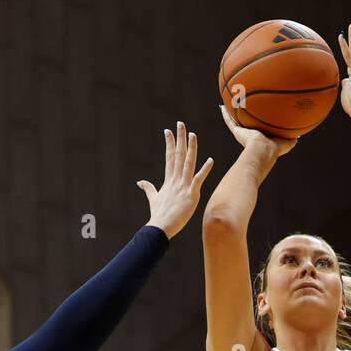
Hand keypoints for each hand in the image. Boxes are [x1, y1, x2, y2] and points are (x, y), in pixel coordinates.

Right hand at [137, 122, 213, 239]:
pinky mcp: (191, 194)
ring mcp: (183, 186)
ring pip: (188, 163)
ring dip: (191, 148)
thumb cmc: (158, 215)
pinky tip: (210, 160)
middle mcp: (176, 180)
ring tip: (193, 134)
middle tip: (181, 123)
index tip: (168, 131)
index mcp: (168, 180)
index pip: (169, 157)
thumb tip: (140, 182)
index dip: (170, 143)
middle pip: (178, 155)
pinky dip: (205, 170)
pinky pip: (199, 179)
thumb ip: (148, 188)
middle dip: (180, 138)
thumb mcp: (153, 199)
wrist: (161, 227)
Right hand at [218, 104, 296, 157]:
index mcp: (261, 138)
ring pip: (237, 120)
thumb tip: (299, 136)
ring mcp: (243, 133)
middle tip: (243, 106)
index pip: (260, 128)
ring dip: (233, 113)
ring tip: (230, 103)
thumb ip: (292, 139)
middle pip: (247, 123)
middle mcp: (251, 135)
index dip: (259, 123)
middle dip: (246, 116)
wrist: (263, 151)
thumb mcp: (287, 143)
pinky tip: (222, 106)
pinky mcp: (237, 131)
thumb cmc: (275, 149)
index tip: (258, 116)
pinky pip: (230, 121)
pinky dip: (226, 114)